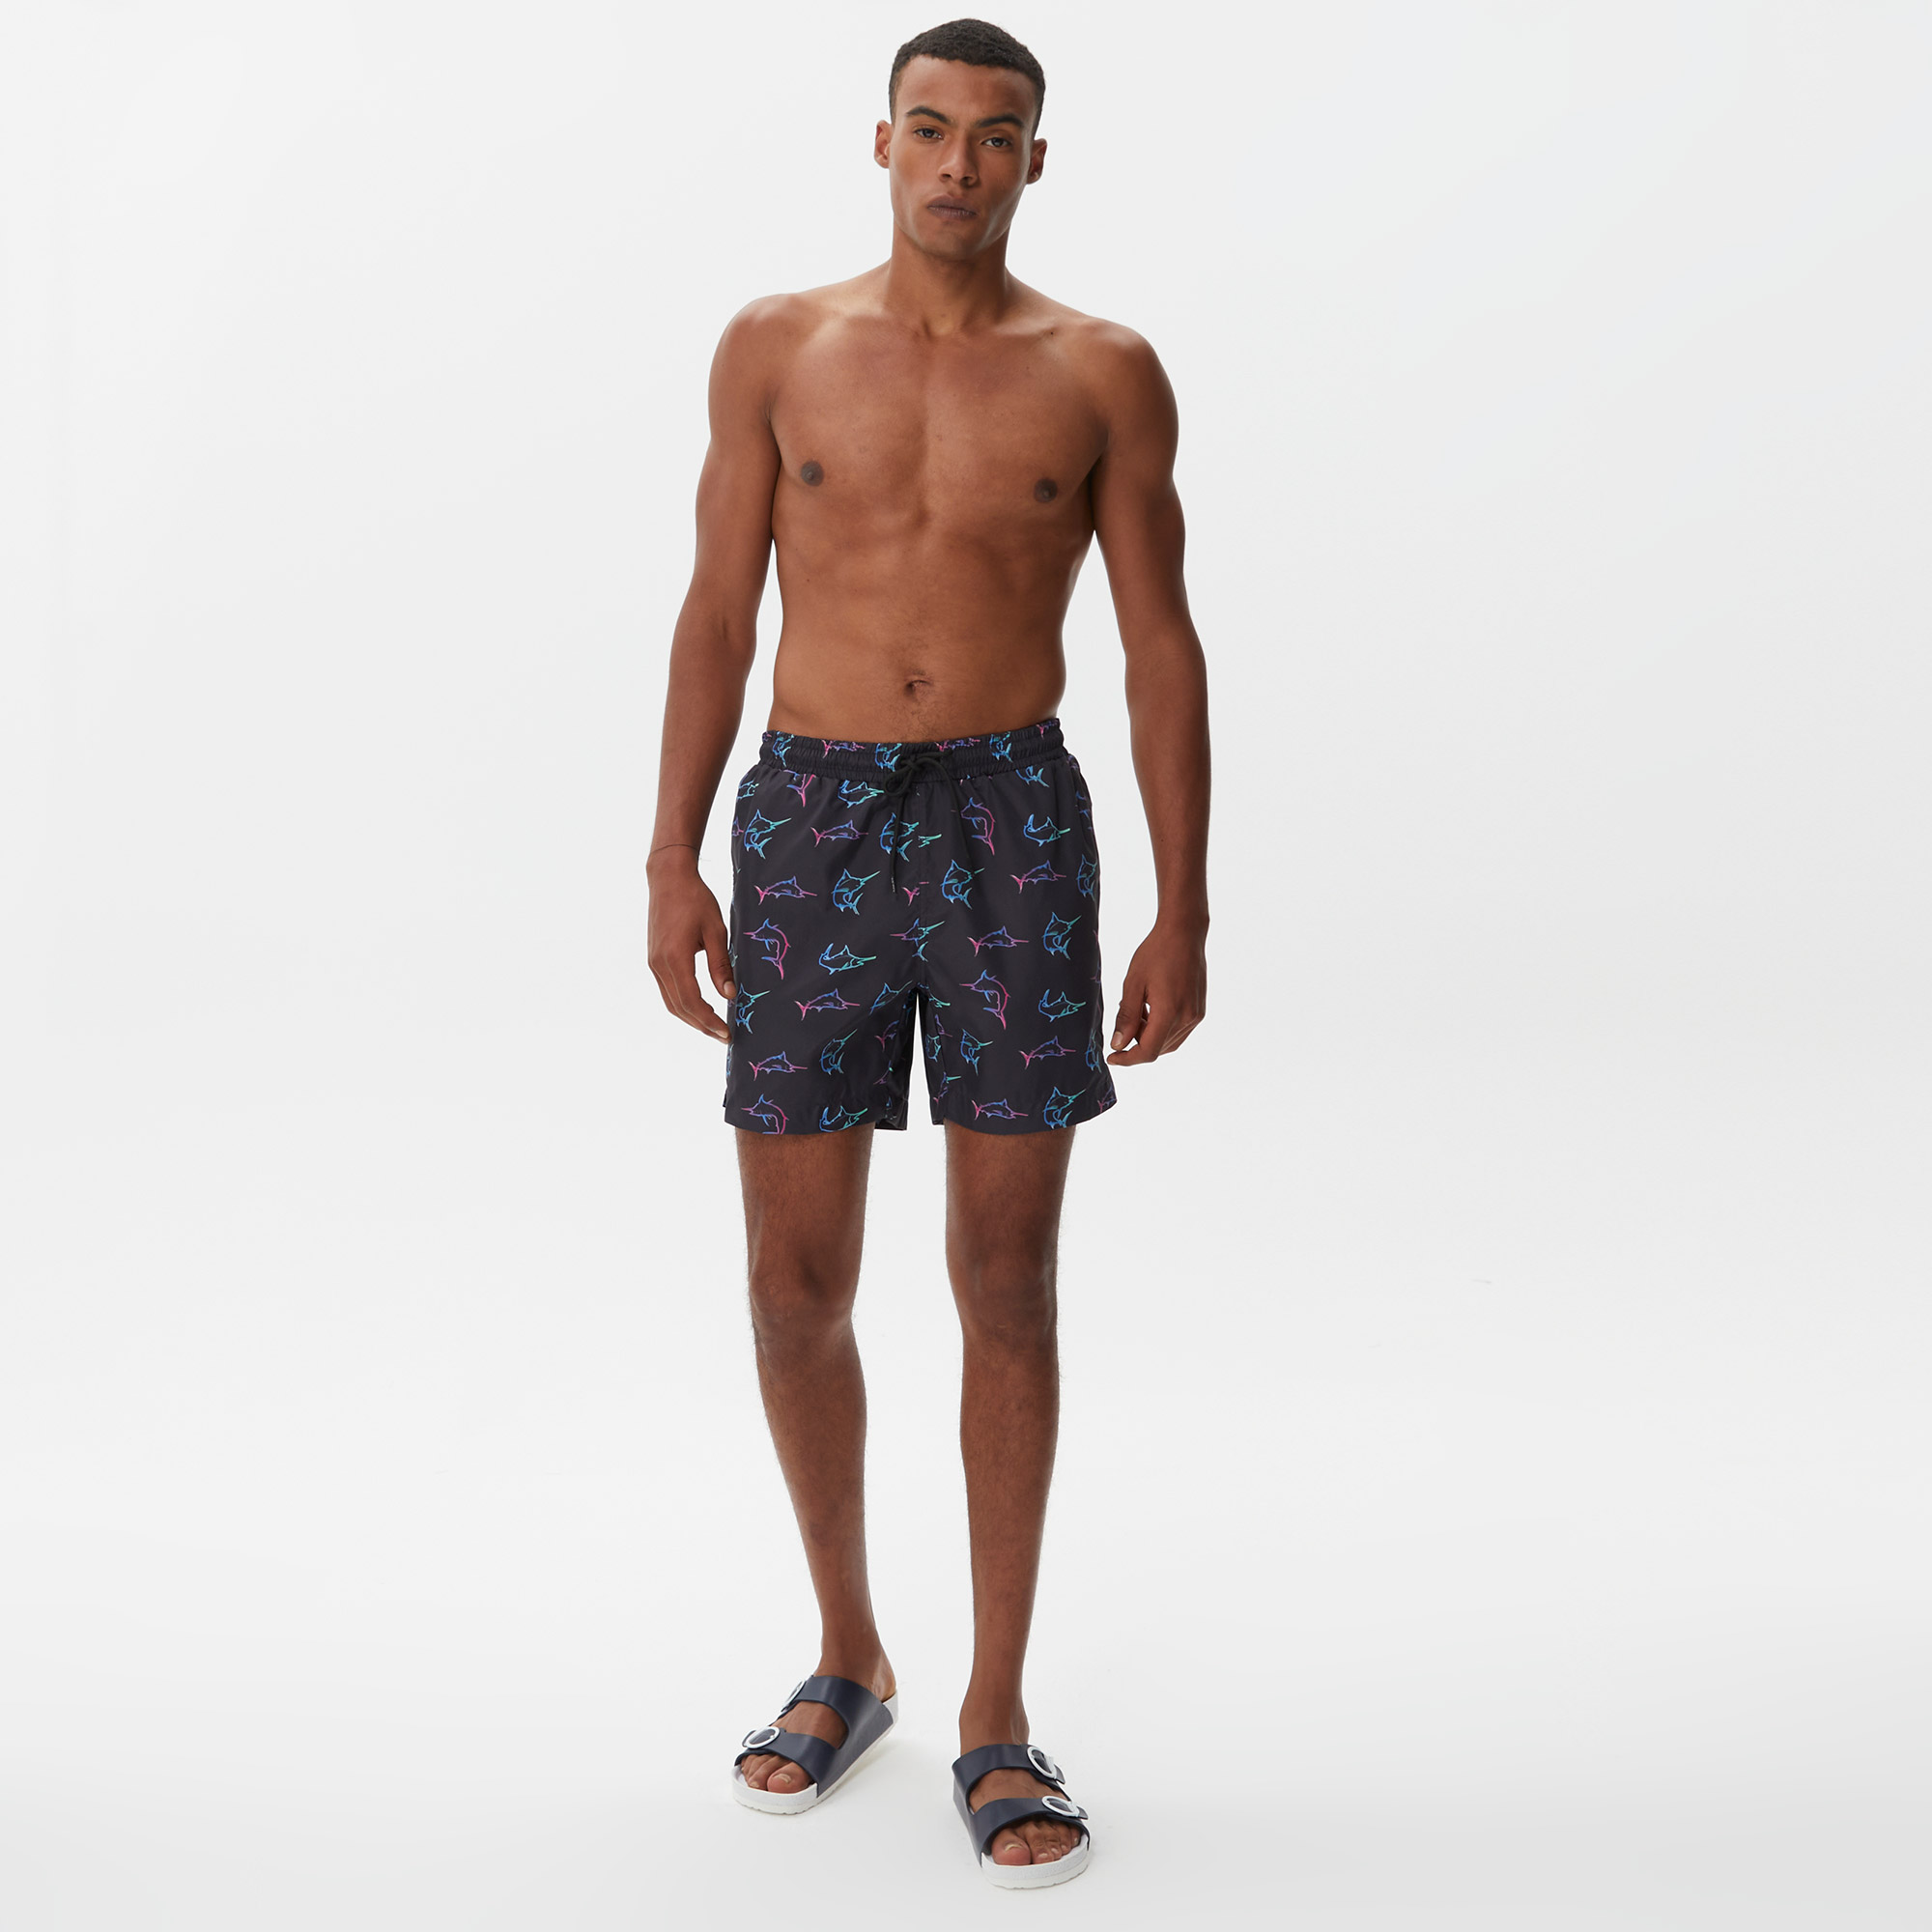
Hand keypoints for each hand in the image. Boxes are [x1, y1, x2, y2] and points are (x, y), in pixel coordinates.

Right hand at [647, 851, 733, 1042]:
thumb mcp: (716, 930)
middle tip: (724, 1037)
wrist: (668, 878)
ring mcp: (653, 963)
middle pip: (679, 1008)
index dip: (709, 1021)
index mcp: (675, 958)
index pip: (692, 1001)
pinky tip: (699, 1009)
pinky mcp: (653, 959)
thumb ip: (721, 965)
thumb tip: (729, 995)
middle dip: (702, 1026)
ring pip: (671, 1003)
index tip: (727, 1033)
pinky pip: (667, 991)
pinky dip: (682, 1005)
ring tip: (713, 1028)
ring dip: (691, 1019)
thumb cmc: (696, 899)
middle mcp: (659, 965)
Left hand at [1108, 918, 1206, 1064]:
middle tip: (1122, 1025)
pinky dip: (1162, 1029)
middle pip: (1158, 1048)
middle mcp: (1187, 1018)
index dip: (1128, 1059)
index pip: (1148, 1051)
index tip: (1111, 1056)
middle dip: (1137, 1044)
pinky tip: (1150, 1009)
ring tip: (1137, 1012)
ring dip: (1149, 1036)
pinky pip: (1178, 1031)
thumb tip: (1118, 1044)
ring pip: (1169, 1042)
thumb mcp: (1133, 984)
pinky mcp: (1199, 1010)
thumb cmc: (1156, 953)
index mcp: (1169, 1012)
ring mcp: (1196, 1015)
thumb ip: (1126, 1017)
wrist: (1184, 933)